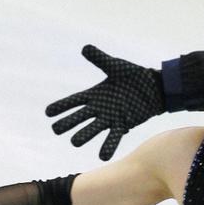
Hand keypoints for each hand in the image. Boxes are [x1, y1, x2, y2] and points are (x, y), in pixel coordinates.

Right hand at [45, 46, 165, 161]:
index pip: (74, 101)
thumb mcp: (116, 66)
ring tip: (75, 142)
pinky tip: (102, 156)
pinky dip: (108, 146)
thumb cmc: (135, 76)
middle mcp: (99, 108)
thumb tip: (85, 48)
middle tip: (56, 129)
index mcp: (94, 94)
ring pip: (93, 129)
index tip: (48, 113)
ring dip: (85, 135)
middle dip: (68, 123)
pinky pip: (113, 138)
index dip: (61, 107)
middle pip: (79, 117)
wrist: (155, 87)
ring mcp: (110, 118)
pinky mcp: (123, 125)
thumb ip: (100, 59)